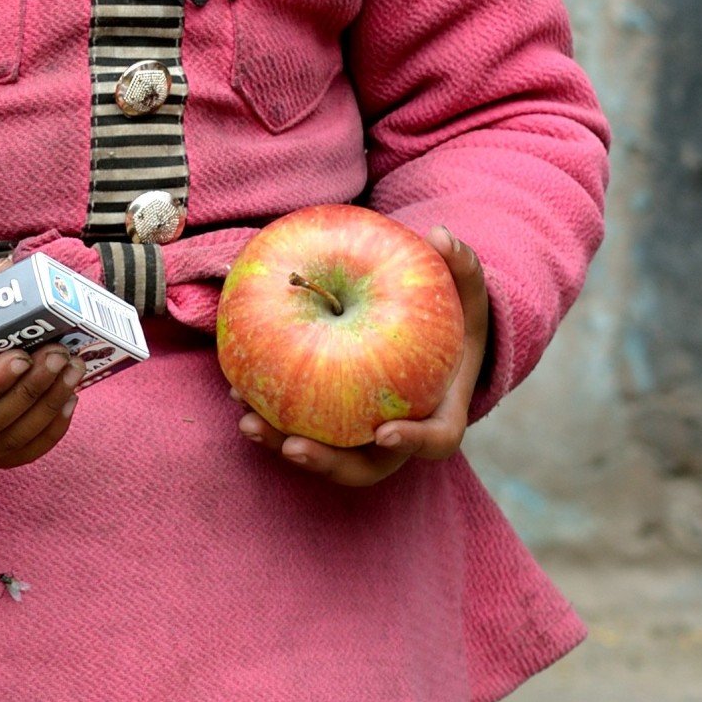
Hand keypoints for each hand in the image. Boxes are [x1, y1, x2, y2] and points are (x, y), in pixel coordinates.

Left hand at [234, 228, 490, 489]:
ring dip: (284, 444)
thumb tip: (441, 235)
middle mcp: (400, 435)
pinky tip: (237, 390)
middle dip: (328, 462)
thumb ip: (461, 266)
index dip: (410, 442)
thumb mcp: (464, 292)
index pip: (433, 440)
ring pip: (326, 455)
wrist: (432, 341)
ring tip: (248, 422)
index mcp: (440, 413)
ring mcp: (362, 434)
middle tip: (294, 446)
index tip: (382, 433)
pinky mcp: (331, 422)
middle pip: (366, 466)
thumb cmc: (451, 317)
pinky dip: (270, 413)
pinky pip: (301, 425)